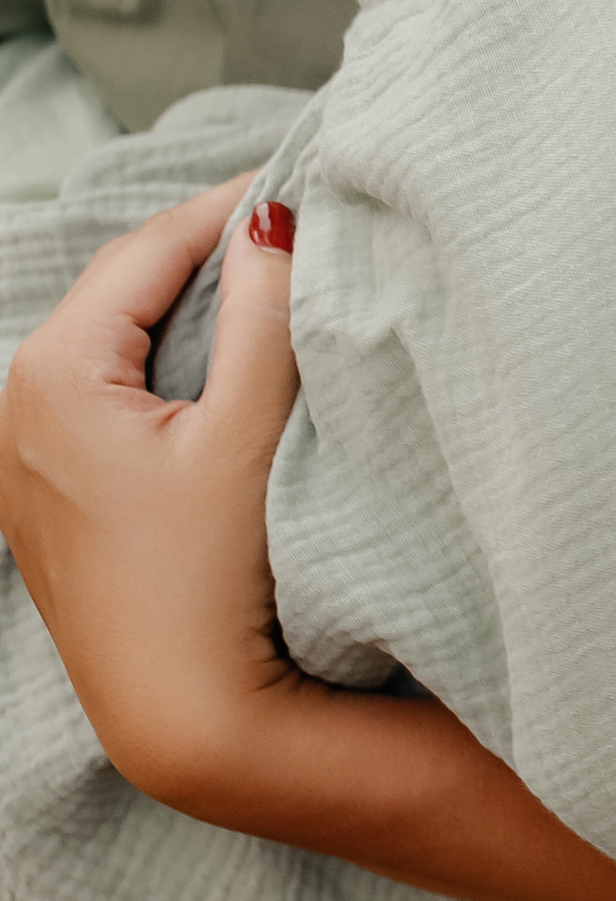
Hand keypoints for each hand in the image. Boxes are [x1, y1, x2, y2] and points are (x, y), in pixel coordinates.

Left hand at [0, 182, 299, 794]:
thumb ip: (263, 313)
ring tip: (268, 293)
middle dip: (206, 258)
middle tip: (293, 229)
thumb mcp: (246, 433)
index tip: (303, 181)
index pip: (149, 249)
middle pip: (125, 295)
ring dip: (188, 317)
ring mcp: (25, 462)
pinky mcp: (50, 505)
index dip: (230, 208)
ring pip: (117, 348)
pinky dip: (165, 375)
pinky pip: (108, 403)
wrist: (184, 720)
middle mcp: (14, 410)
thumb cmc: (211, 582)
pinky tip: (222, 382)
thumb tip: (277, 215)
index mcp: (51, 373)